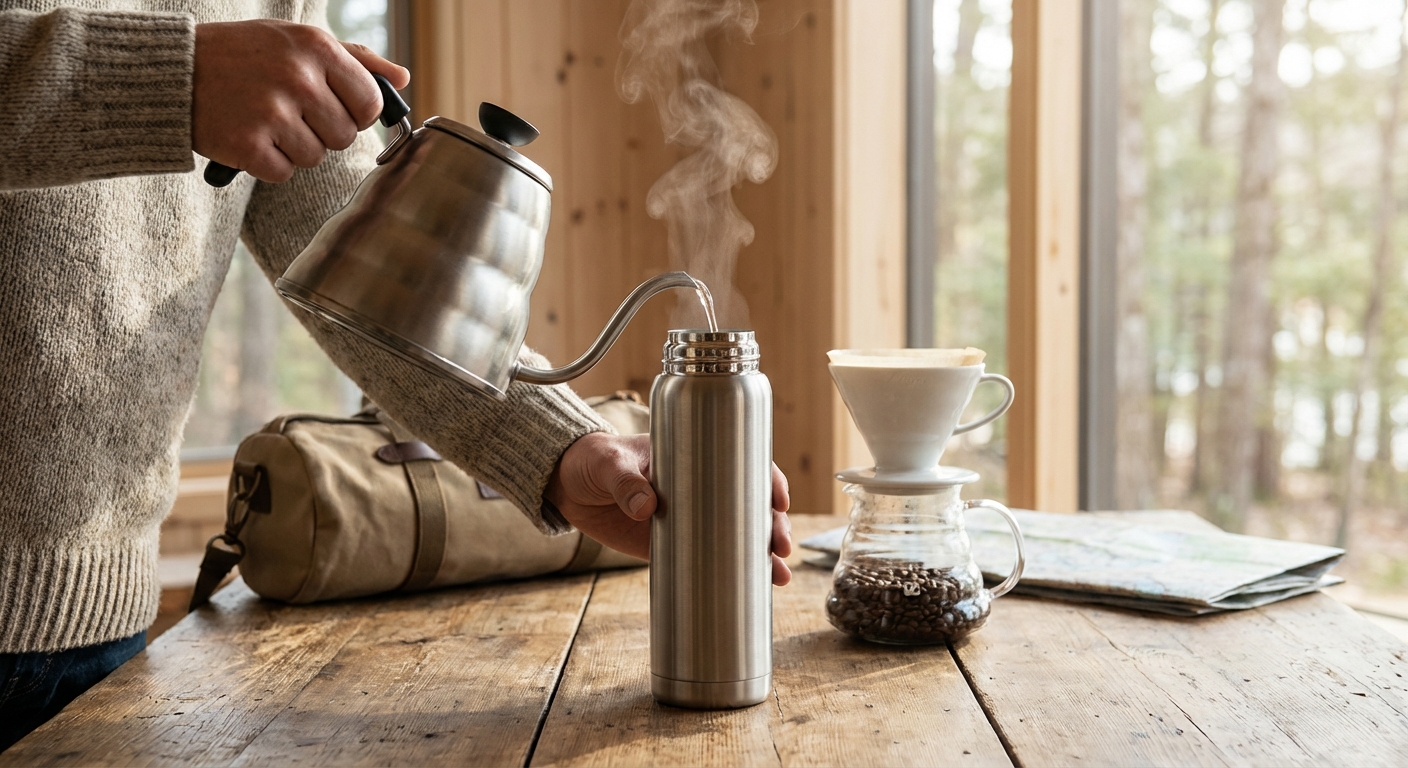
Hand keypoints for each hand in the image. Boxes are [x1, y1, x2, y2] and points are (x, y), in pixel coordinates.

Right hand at [192, 20, 410, 181]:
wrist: (172, 71)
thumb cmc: (243, 55)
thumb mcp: (297, 41)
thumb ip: (356, 60)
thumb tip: (403, 79)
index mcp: (316, 48)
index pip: (370, 104)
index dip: (354, 113)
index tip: (332, 106)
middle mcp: (298, 78)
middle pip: (344, 136)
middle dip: (322, 131)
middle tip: (288, 112)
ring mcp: (271, 112)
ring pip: (316, 157)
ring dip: (294, 148)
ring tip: (264, 120)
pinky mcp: (247, 145)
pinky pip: (283, 173)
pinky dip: (267, 163)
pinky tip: (249, 137)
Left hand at [545, 432, 793, 585]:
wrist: (567, 485)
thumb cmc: (593, 459)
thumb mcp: (608, 463)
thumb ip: (625, 481)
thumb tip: (647, 505)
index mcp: (692, 456)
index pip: (742, 462)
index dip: (767, 479)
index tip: (779, 499)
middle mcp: (700, 487)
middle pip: (749, 503)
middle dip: (772, 524)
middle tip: (780, 545)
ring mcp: (689, 517)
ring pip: (737, 534)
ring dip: (762, 554)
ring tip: (778, 574)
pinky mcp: (671, 543)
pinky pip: (708, 558)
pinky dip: (730, 572)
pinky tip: (753, 586)